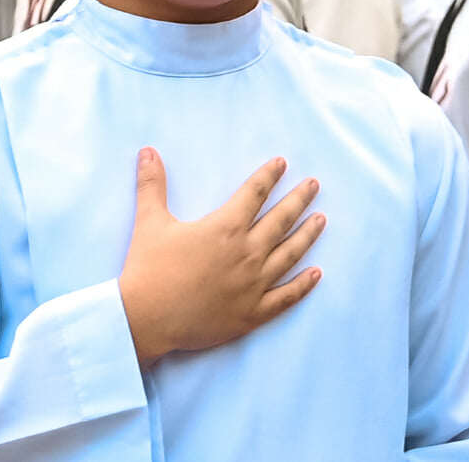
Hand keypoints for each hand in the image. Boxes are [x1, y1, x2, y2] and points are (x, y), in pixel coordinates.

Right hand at [115, 148, 322, 365]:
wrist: (147, 318)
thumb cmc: (149, 268)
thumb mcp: (149, 220)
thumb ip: (152, 183)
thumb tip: (147, 151)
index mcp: (225, 228)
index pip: (254, 194)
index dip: (268, 176)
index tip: (282, 163)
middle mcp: (246, 254)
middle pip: (280, 221)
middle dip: (298, 200)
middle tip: (313, 186)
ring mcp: (253, 286)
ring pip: (289, 255)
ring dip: (307, 236)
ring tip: (321, 220)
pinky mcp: (252, 314)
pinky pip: (286, 297)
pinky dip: (303, 285)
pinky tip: (316, 274)